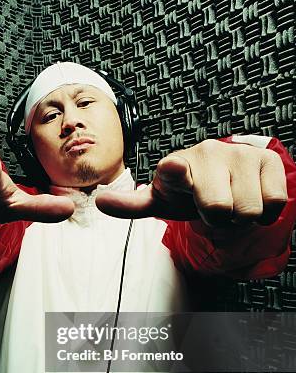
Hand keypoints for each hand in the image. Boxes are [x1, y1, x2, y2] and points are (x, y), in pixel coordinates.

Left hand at [96, 140, 287, 225]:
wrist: (224, 176)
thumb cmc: (187, 191)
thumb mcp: (160, 200)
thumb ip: (132, 204)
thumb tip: (100, 203)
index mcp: (176, 166)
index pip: (175, 169)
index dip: (176, 172)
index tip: (173, 168)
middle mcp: (208, 153)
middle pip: (221, 212)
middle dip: (217, 219)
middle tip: (211, 206)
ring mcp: (240, 154)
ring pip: (249, 211)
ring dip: (240, 216)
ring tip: (230, 201)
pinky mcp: (268, 160)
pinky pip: (274, 203)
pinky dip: (264, 211)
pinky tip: (251, 196)